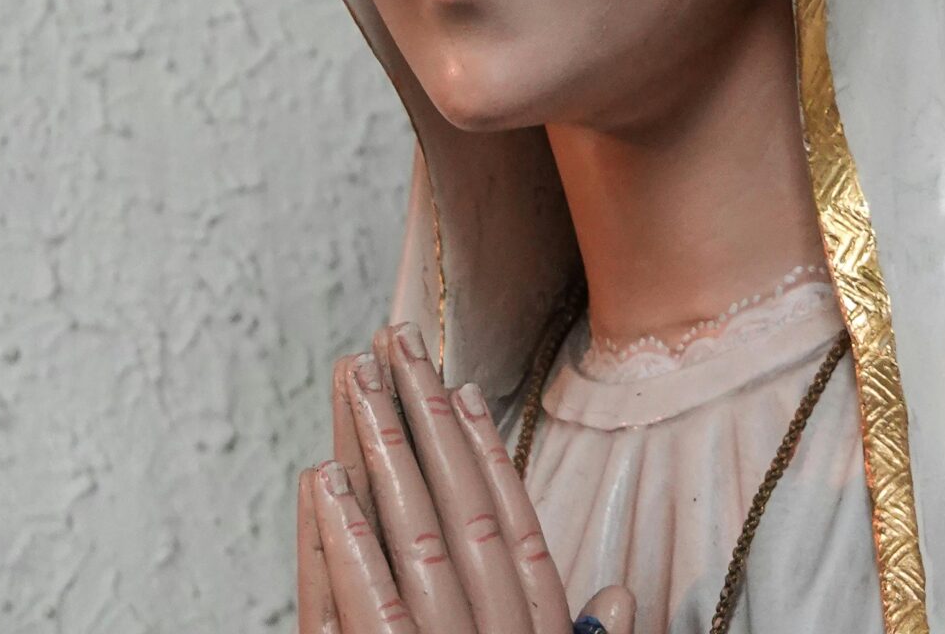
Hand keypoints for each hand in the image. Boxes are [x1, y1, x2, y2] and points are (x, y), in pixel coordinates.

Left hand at [297, 320, 632, 633]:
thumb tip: (620, 594)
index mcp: (537, 632)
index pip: (515, 528)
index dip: (488, 454)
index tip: (466, 388)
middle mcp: (493, 633)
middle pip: (459, 510)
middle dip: (426, 416)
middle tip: (396, 340)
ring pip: (411, 537)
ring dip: (381, 448)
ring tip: (355, 377)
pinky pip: (361, 607)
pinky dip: (344, 539)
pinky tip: (324, 478)